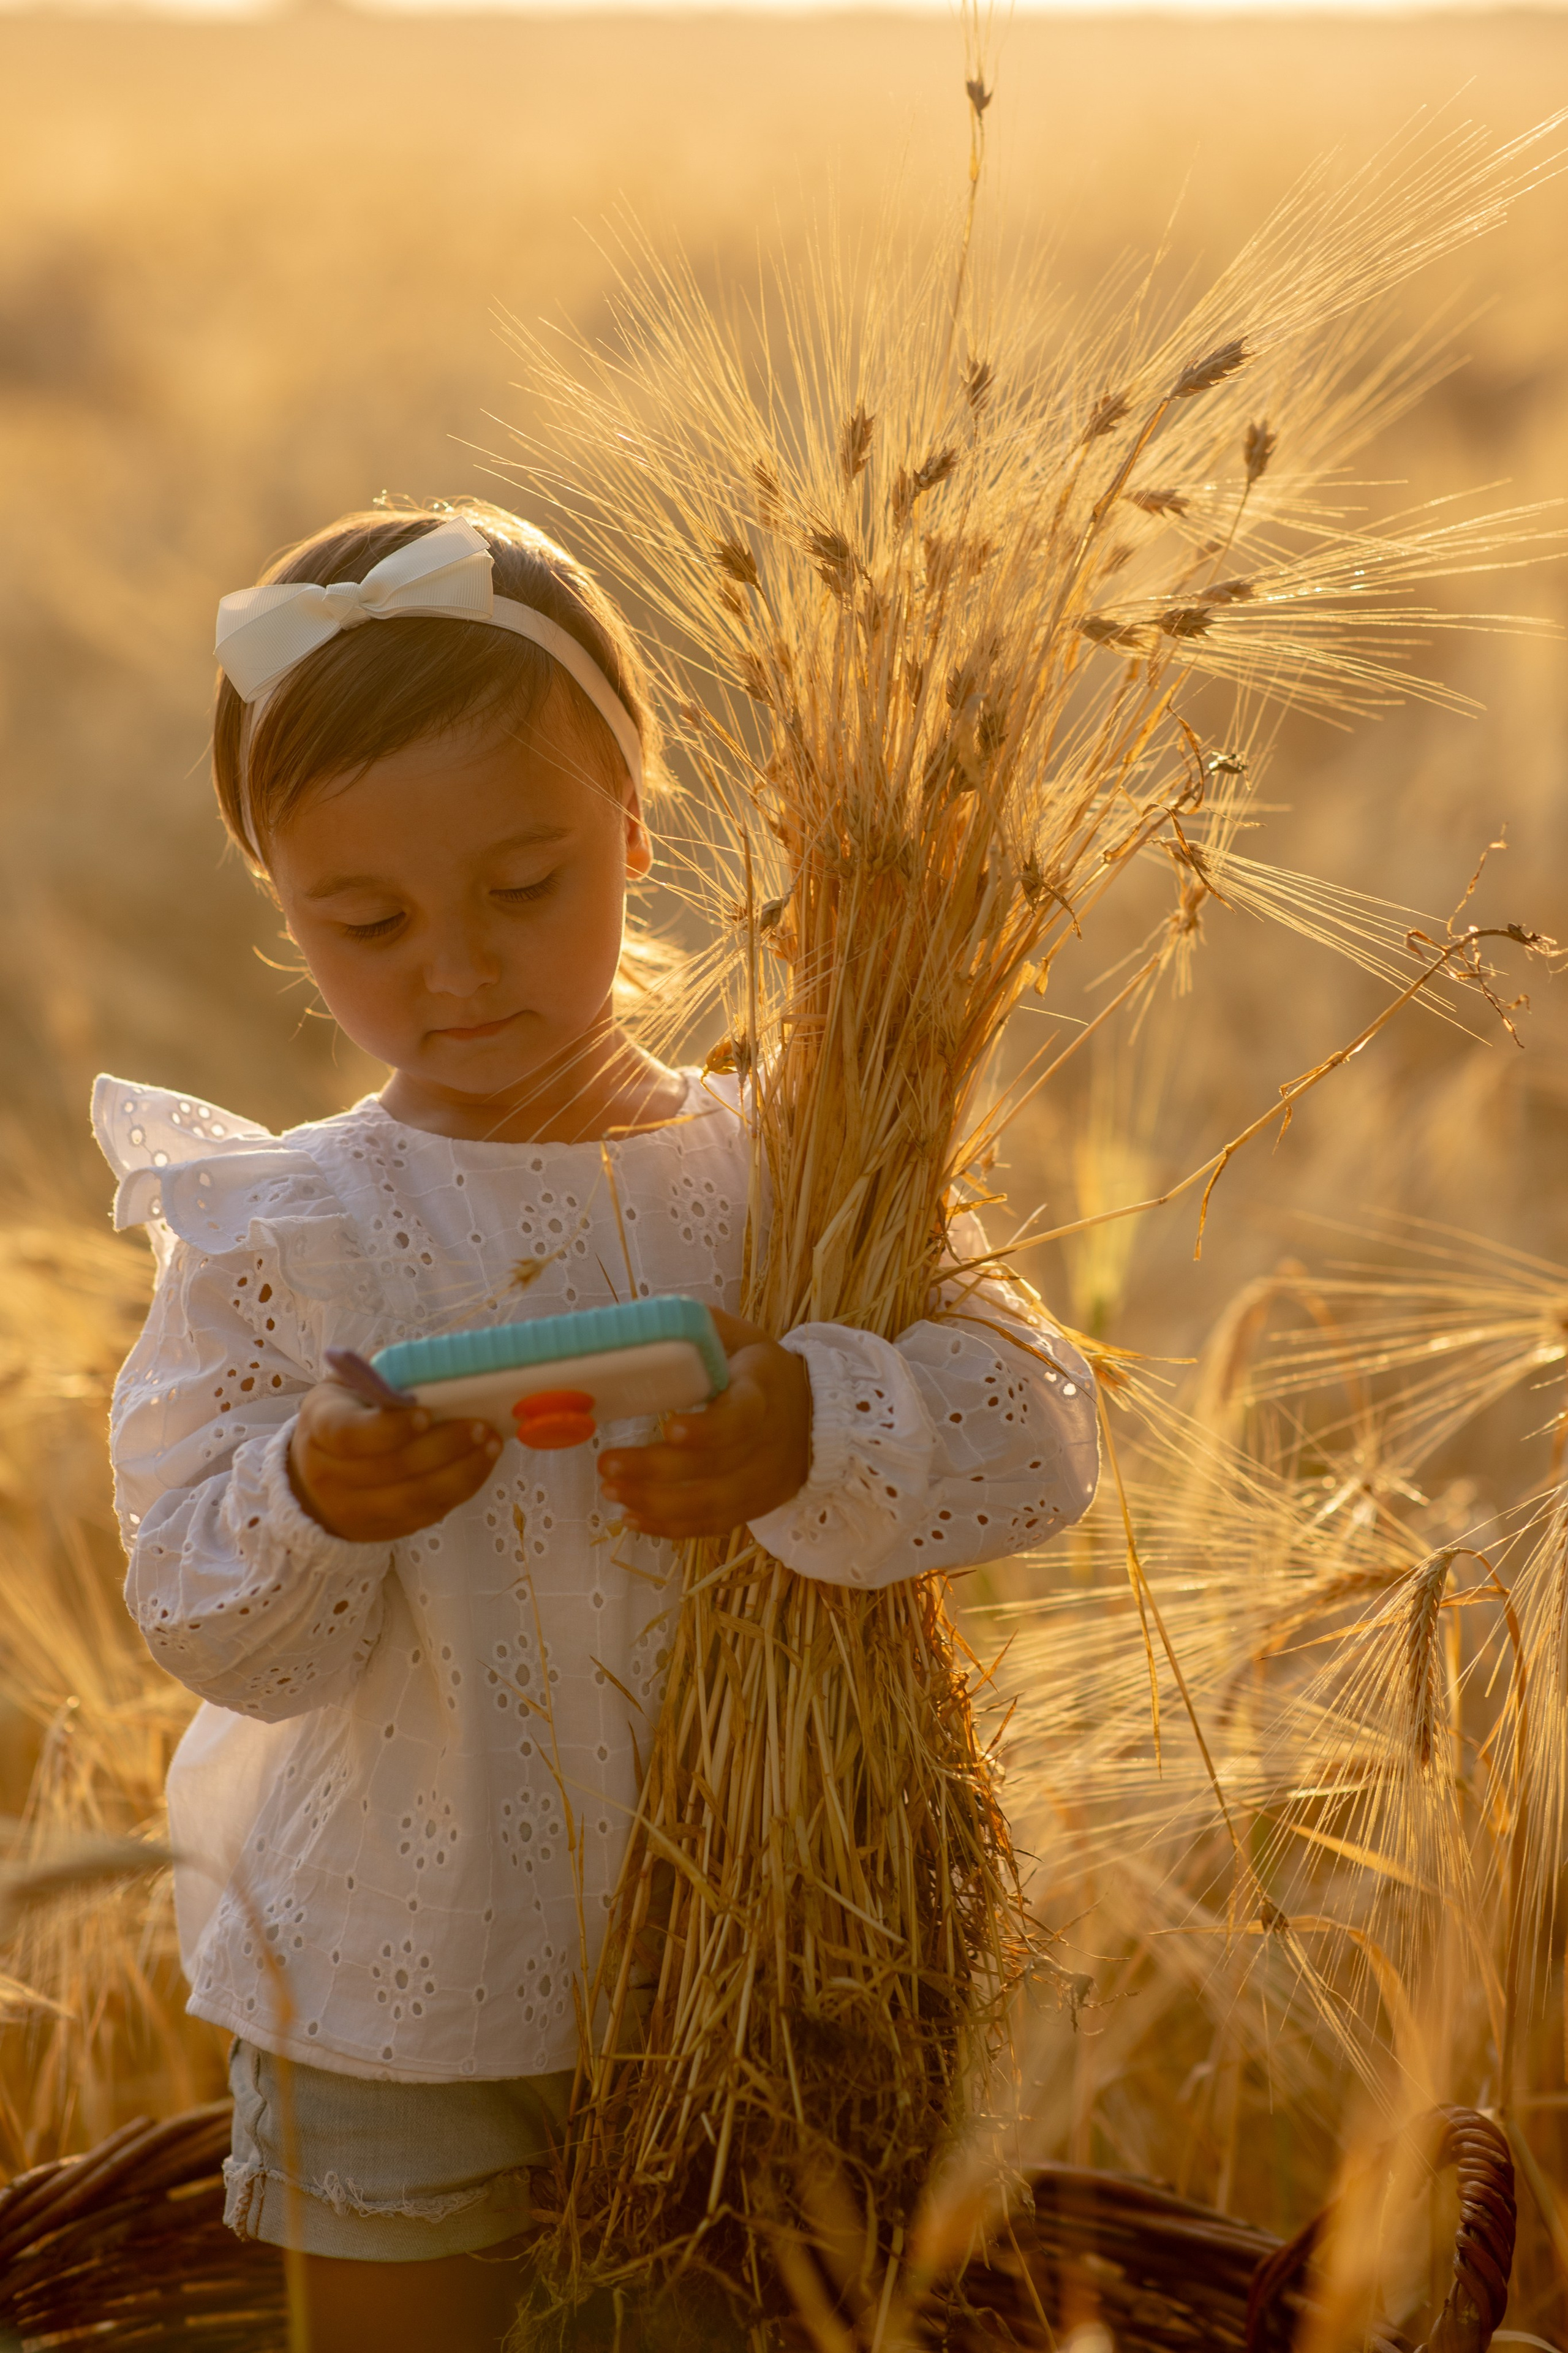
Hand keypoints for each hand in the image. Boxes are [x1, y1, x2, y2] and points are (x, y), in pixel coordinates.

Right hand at [289, 1380, 502, 1542]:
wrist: (316, 1477)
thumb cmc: (346, 1415)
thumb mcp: (349, 1387)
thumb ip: (382, 1378)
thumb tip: (438, 1371)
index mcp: (319, 1427)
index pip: (349, 1433)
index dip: (389, 1427)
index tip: (425, 1412)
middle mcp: (329, 1474)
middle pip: (391, 1468)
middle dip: (443, 1446)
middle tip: (480, 1425)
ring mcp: (354, 1509)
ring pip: (414, 1497)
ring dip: (461, 1470)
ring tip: (491, 1443)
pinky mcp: (382, 1529)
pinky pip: (427, 1513)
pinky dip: (460, 1488)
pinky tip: (481, 1463)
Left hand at [598, 1308, 811, 1539]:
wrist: (813, 1415)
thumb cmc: (761, 1371)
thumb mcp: (741, 1339)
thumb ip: (700, 1329)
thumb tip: (644, 1324)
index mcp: (763, 1392)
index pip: (741, 1417)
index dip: (708, 1429)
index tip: (670, 1427)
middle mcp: (767, 1443)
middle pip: (714, 1467)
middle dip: (656, 1469)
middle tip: (607, 1464)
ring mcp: (761, 1481)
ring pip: (709, 1503)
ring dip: (656, 1503)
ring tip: (611, 1492)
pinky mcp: (752, 1506)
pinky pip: (711, 1525)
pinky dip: (670, 1527)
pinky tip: (632, 1518)